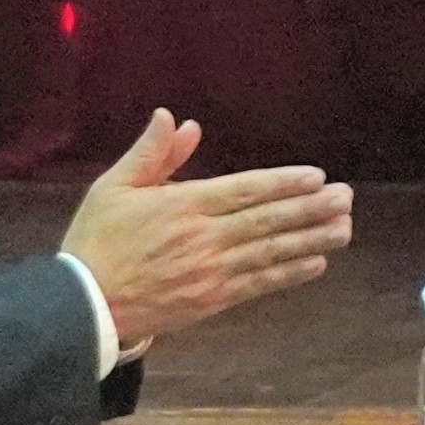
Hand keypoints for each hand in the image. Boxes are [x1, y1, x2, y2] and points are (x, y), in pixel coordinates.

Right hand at [52, 113, 354, 340]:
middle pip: (266, 220)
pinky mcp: (208, 301)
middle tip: (347, 198)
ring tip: (345, 227)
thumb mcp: (114, 188)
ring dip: (311, 239)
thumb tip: (174, 118)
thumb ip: (150, 153)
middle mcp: (202, 238)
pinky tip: (316, 264)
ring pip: (269, 252)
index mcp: (182, 206)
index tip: (317, 176)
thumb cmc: (96, 242)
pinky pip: (256, 285)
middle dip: (311, 208)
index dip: (283, 183)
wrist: (78, 307)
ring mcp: (208, 272)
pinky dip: (288, 274)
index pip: (244, 190)